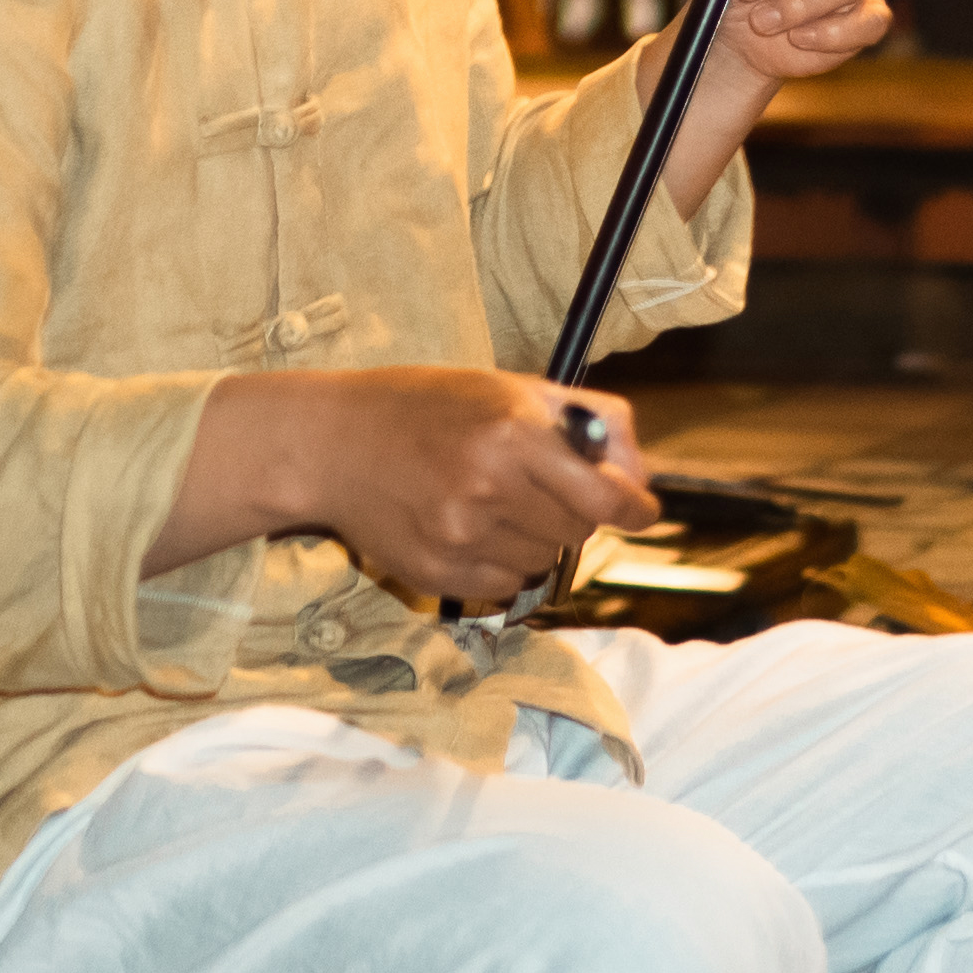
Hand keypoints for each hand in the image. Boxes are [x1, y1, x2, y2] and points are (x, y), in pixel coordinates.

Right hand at [246, 367, 657, 602]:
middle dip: (572, 509)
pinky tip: (470, 527)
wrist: (332, 444)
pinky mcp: (438, 572)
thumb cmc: (427, 406)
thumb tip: (640, 477)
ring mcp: (461, 536)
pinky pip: (507, 585)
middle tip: (536, 483)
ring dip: (536, 536)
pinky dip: (503, 562)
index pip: (606, 496)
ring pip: (545, 560)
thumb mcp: (510, 387)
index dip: (633, 508)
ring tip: (493, 501)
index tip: (640, 511)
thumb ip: (588, 421)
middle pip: (579, 530)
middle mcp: (489, 487)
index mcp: (513, 433)